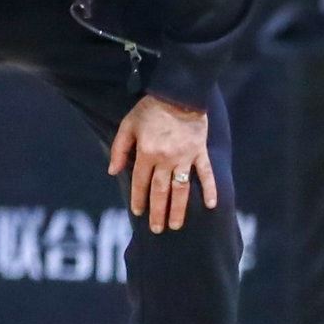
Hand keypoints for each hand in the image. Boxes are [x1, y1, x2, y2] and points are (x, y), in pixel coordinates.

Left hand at [108, 94, 216, 232]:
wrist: (179, 93)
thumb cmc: (151, 109)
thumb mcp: (128, 125)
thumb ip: (120, 148)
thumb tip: (113, 171)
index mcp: (147, 153)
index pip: (141, 182)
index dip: (138, 199)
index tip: (137, 213)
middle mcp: (166, 159)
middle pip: (160, 191)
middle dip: (158, 212)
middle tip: (157, 229)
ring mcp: (185, 158)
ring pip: (181, 189)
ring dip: (178, 209)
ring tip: (176, 226)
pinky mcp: (200, 152)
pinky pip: (205, 174)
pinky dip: (210, 189)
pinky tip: (211, 205)